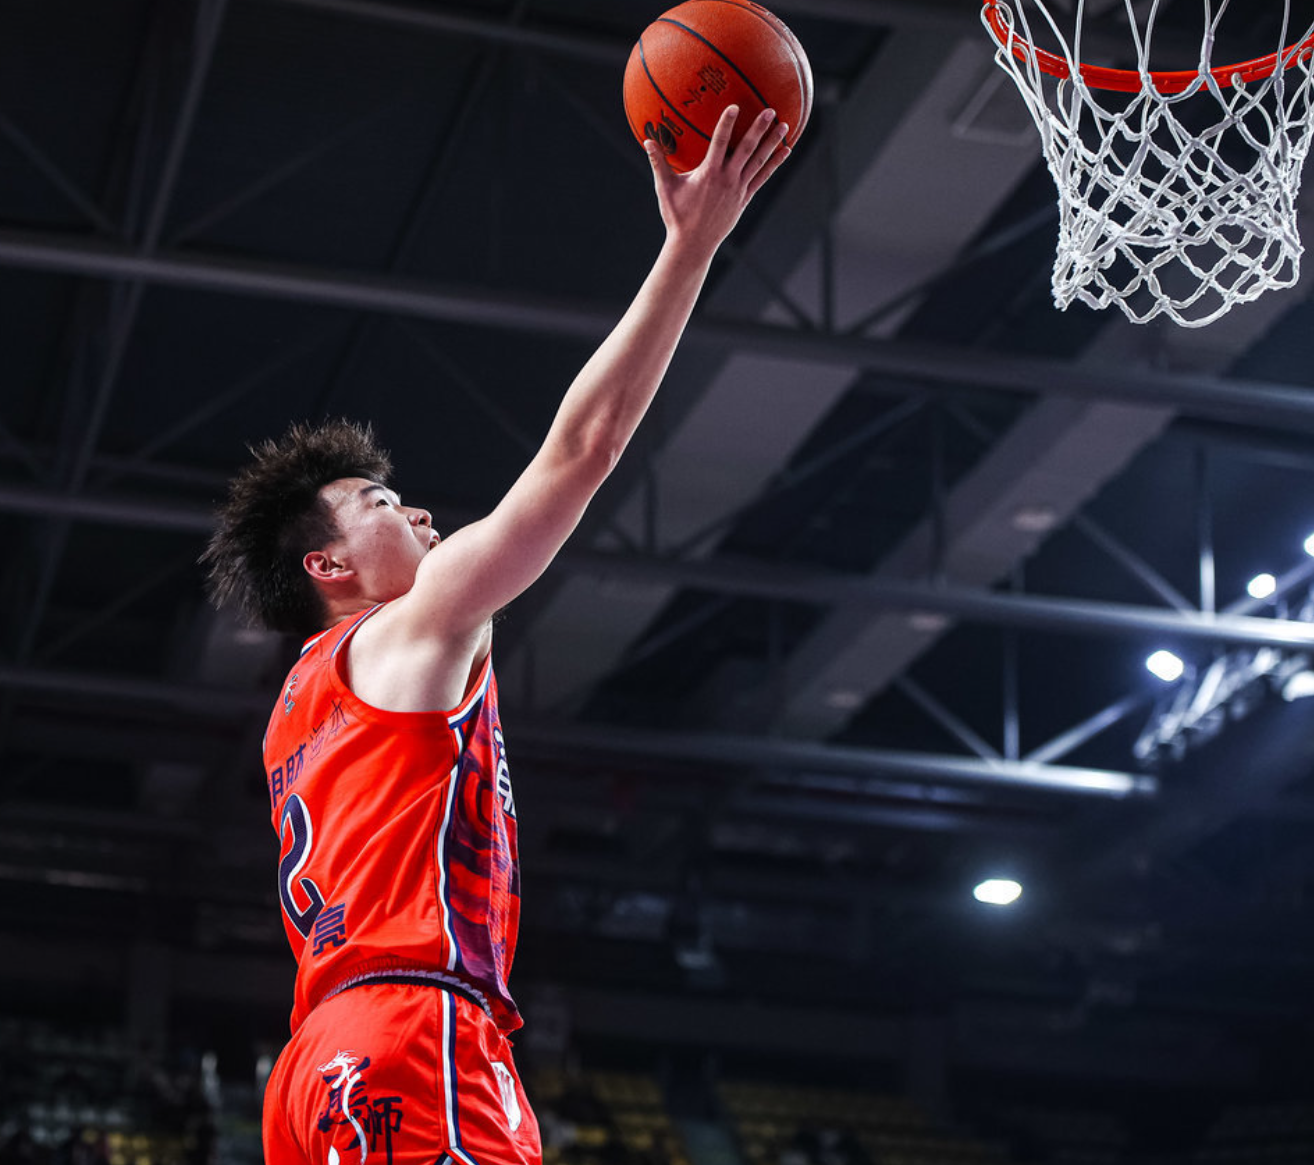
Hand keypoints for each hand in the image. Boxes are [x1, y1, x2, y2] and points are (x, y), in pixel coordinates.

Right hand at [645, 105, 789, 253]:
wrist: (693, 244)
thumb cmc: (677, 216)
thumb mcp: (665, 188)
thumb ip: (658, 162)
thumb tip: (647, 140)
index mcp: (709, 173)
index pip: (720, 142)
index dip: (727, 123)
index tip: (735, 106)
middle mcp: (727, 179)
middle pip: (747, 149)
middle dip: (759, 128)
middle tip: (770, 109)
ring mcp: (739, 189)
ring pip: (760, 161)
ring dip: (773, 142)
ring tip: (785, 125)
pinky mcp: (745, 198)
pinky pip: (762, 177)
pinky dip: (774, 164)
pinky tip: (785, 152)